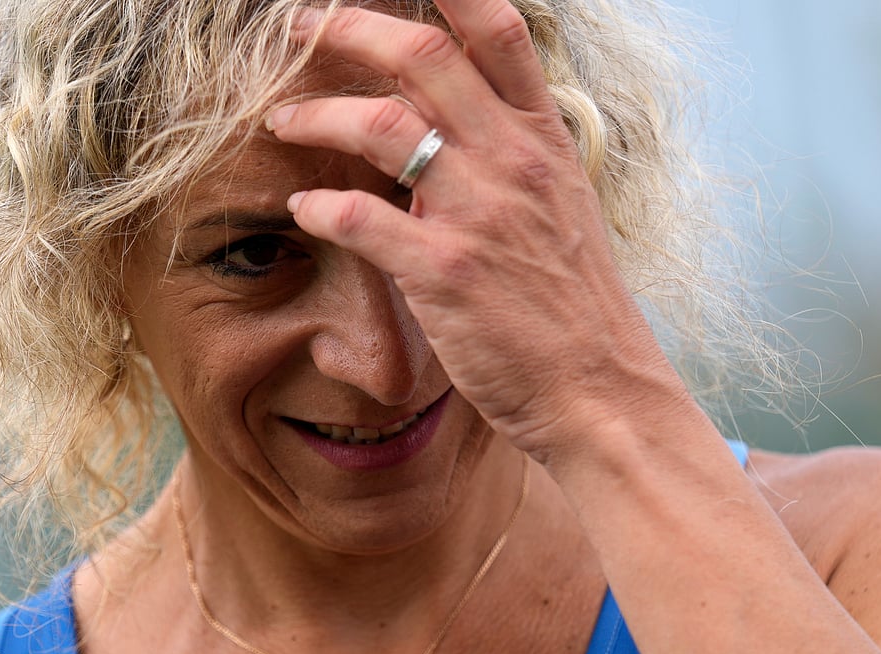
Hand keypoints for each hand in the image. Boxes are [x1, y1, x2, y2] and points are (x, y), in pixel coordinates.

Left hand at [269, 0, 679, 461]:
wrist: (599, 389)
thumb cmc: (574, 305)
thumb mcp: (560, 211)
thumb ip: (508, 161)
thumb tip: (444, 132)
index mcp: (543, 140)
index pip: (497, 34)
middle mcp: (512, 162)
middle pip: (422, 59)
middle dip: (348, 29)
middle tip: (301, 26)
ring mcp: (479, 213)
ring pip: (380, 126)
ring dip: (316, 116)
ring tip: (282, 121)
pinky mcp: (444, 272)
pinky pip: (359, 218)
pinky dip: (318, 208)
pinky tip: (301, 210)